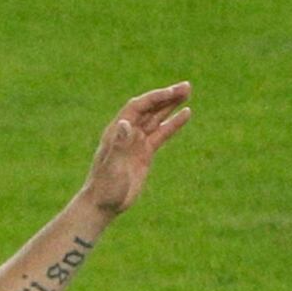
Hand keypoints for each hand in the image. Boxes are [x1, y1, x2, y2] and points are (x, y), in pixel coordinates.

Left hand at [82, 81, 192, 215]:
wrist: (103, 204)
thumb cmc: (105, 187)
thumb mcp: (112, 167)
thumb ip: (119, 145)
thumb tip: (125, 123)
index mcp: (117, 131)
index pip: (138, 107)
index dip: (155, 98)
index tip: (173, 92)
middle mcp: (127, 132)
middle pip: (149, 108)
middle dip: (167, 96)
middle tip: (187, 86)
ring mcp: (137, 141)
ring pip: (156, 117)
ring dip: (171, 104)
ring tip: (187, 92)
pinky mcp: (144, 153)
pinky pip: (160, 133)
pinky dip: (173, 123)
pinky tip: (186, 113)